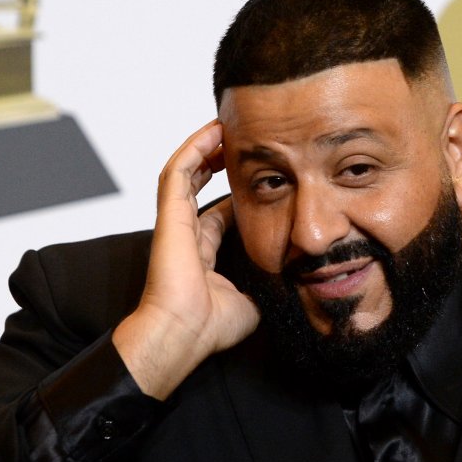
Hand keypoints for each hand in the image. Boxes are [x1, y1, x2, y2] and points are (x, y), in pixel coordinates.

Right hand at [112, 120, 259, 399]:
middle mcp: (187, 234)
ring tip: (224, 128)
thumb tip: (291, 283)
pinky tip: (212, 131)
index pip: (219, 216)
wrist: (185, 333)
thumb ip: (267, 286)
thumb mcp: (252, 301)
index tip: (258, 181)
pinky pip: (178, 170)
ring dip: (204, 148)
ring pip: (186, 172)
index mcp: (203, 255)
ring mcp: (176, 222)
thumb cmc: (211, 327)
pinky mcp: (169, 214)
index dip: (235, 195)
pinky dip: (193, 148)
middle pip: (200, 187)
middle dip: (218, 163)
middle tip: (240, 145)